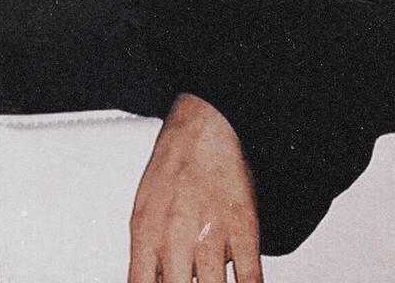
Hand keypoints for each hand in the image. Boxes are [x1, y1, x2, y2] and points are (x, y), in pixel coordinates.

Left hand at [130, 94, 262, 282]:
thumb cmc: (172, 167)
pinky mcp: (243, 230)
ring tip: (213, 282)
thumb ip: (148, 256)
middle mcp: (175, 237)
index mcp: (146, 234)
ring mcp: (210, 236)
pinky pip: (250, 278)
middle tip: (191, 281)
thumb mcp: (144, 211)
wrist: (203, 128)